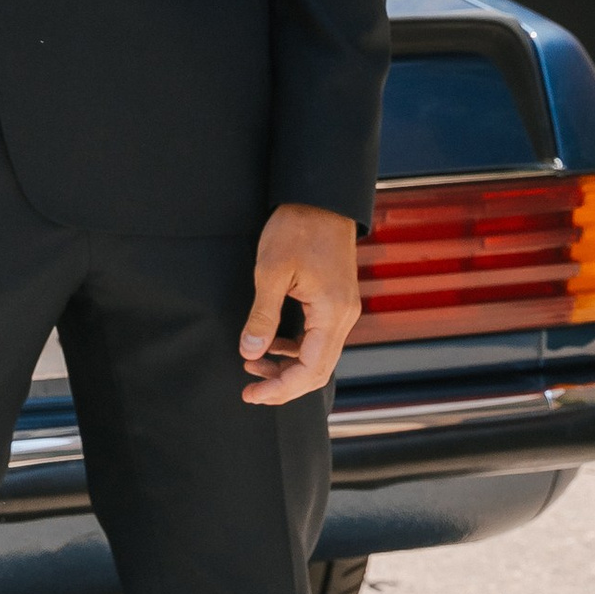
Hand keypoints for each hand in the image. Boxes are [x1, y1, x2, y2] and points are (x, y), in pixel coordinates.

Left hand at [240, 204, 360, 404]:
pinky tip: (271, 346)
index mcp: (332, 313)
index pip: (311, 370)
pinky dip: (296, 350)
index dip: (281, 388)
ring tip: (253, 366)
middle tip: (250, 391)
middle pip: (318, 370)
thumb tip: (251, 352)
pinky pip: (319, 338)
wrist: (320, 199)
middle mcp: (344, 316)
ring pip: (319, 356)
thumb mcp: (271, 272)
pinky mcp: (336, 302)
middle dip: (284, 386)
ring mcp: (343, 309)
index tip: (251, 394)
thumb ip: (262, 316)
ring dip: (288, 368)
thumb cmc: (296, 228)